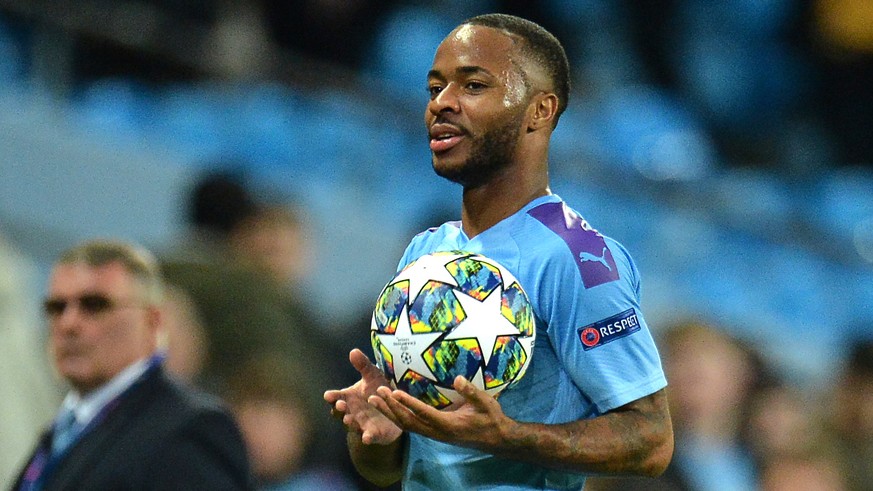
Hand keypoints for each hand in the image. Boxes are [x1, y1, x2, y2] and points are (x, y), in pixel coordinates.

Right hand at [324, 349, 402, 444]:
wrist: (393, 410)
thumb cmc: (378, 390)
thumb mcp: (373, 376)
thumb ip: (363, 365)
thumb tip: (353, 351)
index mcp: (349, 397)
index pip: (337, 397)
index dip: (332, 396)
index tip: (328, 395)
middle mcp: (352, 412)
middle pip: (342, 412)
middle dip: (340, 409)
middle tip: (340, 405)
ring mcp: (361, 424)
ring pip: (353, 425)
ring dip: (350, 423)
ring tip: (348, 419)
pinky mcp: (373, 434)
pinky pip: (368, 437)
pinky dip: (366, 437)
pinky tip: (366, 438)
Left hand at [373, 375, 512, 451]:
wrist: (496, 438)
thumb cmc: (491, 418)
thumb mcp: (485, 403)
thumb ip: (471, 392)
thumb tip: (457, 378)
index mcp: (448, 425)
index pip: (424, 413)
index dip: (408, 403)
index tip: (394, 392)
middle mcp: (437, 432)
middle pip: (408, 422)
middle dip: (390, 408)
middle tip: (375, 393)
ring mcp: (434, 435)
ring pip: (407, 426)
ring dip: (390, 413)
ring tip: (375, 399)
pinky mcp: (434, 433)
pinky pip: (412, 427)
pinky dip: (397, 417)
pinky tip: (389, 407)